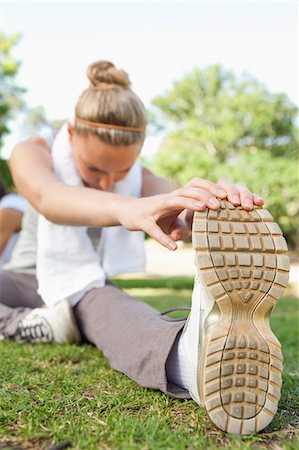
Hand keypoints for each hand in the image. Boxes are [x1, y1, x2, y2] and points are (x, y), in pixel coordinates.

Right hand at [115, 177, 263, 249]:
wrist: (126, 212)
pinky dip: (163, 238)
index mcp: (177, 198)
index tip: (230, 197)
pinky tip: (173, 247)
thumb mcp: (174, 218)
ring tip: (204, 210)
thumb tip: (208, 233)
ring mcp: (154, 208)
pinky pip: (153, 230)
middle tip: (222, 203)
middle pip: (189, 190)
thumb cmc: (154, 215)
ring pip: (174, 201)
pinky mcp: (143, 221)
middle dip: (205, 194)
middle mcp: (168, 199)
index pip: (197, 188)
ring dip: (189, 204)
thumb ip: (189, 223)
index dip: (212, 190)